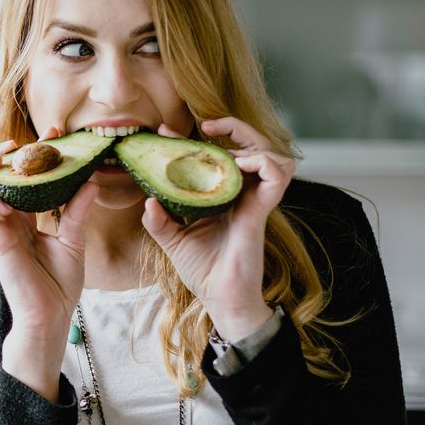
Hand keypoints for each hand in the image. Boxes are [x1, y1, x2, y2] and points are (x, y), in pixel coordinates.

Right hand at [0, 127, 99, 400]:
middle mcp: (5, 220)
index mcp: (22, 217)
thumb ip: (76, 211)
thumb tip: (91, 180)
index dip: (30, 153)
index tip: (54, 133)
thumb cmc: (59, 284)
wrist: (52, 316)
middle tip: (14, 143)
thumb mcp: (73, 241)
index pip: (19, 176)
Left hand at [141, 117, 294, 340]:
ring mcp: (255, 200)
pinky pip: (277, 174)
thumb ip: (158, 220)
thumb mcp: (172, 240)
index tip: (167, 131)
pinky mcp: (262, 210)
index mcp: (223, 195)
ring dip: (249, 141)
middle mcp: (242, 193)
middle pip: (251, 144)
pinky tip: (238, 167)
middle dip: (232, 125)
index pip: (217, 154)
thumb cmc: (202, 270)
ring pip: (271, 152)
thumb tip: (147, 201)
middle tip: (205, 125)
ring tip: (224, 152)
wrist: (220, 299)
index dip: (197, 137)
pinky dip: (262, 161)